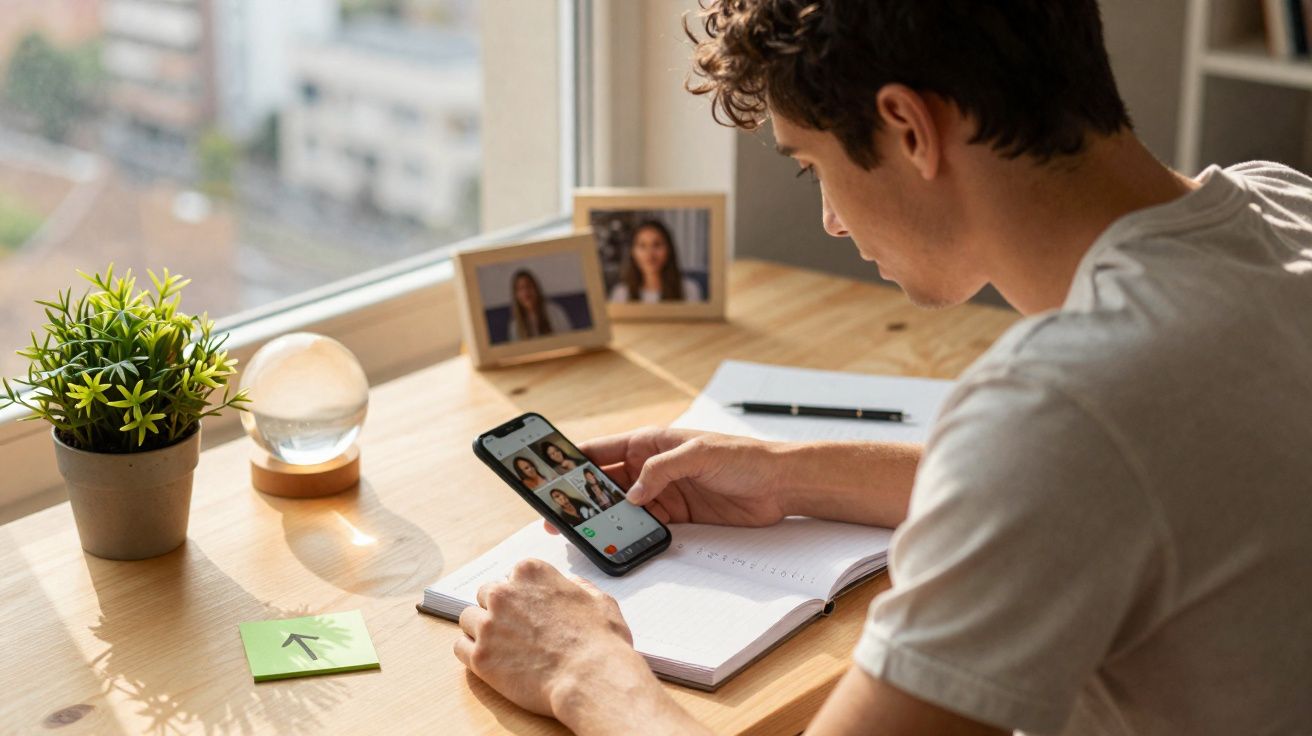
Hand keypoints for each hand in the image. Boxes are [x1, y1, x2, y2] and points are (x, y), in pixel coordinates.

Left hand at [454, 559, 705, 733]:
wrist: (591, 678)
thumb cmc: (599, 642)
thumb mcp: (598, 599)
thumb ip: (576, 586)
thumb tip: (569, 584)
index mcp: (530, 573)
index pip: (511, 576)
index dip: (521, 595)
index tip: (528, 608)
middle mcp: (504, 593)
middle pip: (486, 595)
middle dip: (498, 610)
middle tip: (516, 629)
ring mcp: (488, 625)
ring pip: (468, 619)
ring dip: (482, 630)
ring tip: (503, 647)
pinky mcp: (480, 657)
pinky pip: (460, 647)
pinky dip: (472, 653)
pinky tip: (491, 660)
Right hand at [576, 427, 789, 526]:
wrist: (780, 484)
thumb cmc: (744, 457)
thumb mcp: (699, 453)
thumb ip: (662, 469)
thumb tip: (632, 493)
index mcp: (649, 442)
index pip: (601, 451)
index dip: (572, 463)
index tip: (547, 477)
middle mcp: (651, 467)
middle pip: (604, 484)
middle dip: (580, 498)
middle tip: (556, 516)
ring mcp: (663, 493)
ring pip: (622, 508)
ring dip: (603, 520)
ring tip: (581, 534)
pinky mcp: (677, 517)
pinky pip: (645, 527)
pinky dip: (630, 535)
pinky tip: (616, 543)